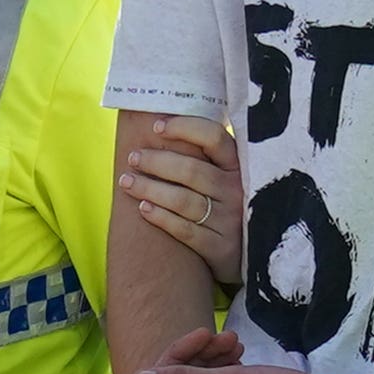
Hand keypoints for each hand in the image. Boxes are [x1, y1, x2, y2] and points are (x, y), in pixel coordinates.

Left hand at [118, 113, 240, 274]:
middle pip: (191, 170)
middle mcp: (236, 190)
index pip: (213, 137)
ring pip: (183, 200)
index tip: (156, 127)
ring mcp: (230, 220)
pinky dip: (160, 217)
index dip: (183, 128)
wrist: (247, 252)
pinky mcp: (220, 247)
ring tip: (126, 182)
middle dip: (156, 162)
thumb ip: (205, 154)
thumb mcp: (226, 175)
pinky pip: (184, 230)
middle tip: (132, 158)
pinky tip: (142, 208)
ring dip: (150, 189)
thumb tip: (160, 122)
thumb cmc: (224, 203)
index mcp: (238, 165)